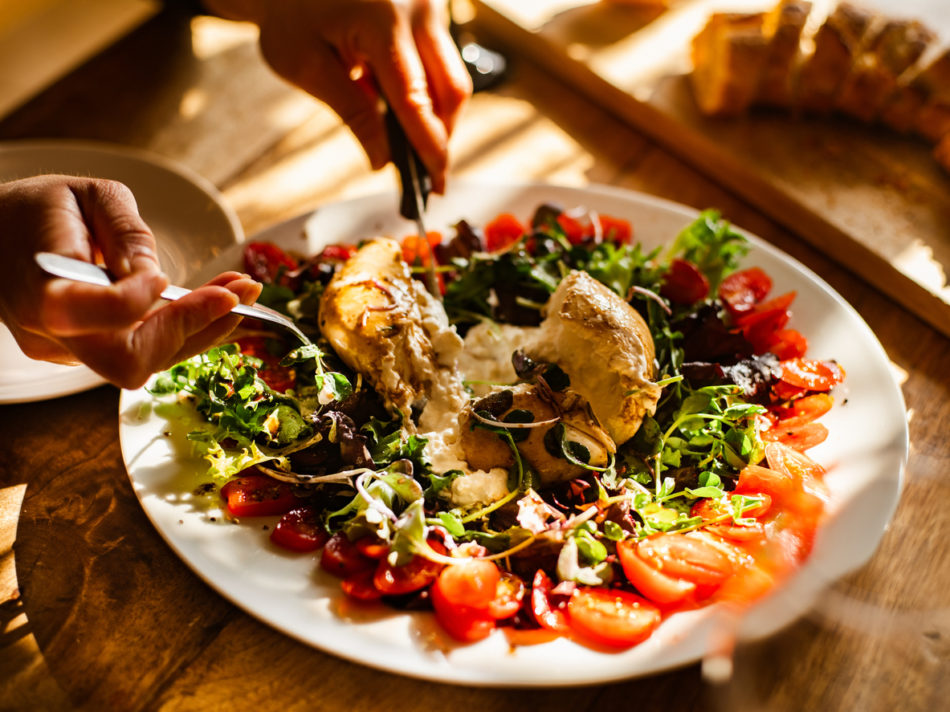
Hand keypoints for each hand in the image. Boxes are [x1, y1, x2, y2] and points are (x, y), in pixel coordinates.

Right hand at [0, 175, 261, 388]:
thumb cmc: (37, 208)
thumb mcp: (86, 195)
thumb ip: (126, 234)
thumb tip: (158, 280)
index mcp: (41, 290)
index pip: (97, 315)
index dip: (138, 302)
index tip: (164, 277)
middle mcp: (53, 334)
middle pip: (131, 359)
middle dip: (194, 327)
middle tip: (243, 291)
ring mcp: (70, 351)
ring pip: (147, 360)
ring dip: (204, 328)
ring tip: (245, 290)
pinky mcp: (89, 352)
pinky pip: (143, 349)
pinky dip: (185, 328)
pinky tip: (219, 303)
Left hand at [203, 0, 471, 192]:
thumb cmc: (289, 13)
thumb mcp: (307, 67)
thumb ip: (353, 113)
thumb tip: (384, 161)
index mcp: (383, 20)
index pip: (416, 99)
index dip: (429, 147)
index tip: (435, 183)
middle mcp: (418, 7)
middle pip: (451, 89)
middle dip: (441, 135)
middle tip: (425, 172)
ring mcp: (429, 2)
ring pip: (452, 75)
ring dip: (435, 113)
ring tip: (407, 138)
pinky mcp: (430, 5)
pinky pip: (441, 58)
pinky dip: (428, 89)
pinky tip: (400, 103)